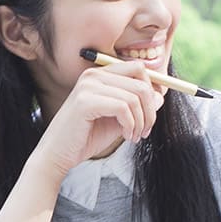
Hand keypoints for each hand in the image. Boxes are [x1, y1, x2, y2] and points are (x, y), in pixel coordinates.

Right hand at [33, 61, 164, 175]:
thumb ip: (138, 105)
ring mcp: (88, 86)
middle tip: (145, 131)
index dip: (152, 92)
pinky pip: (124, 108)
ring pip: (135, 98)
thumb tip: (160, 95)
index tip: (150, 115)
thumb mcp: (121, 118)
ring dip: (141, 122)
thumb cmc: (88, 136)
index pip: (139, 69)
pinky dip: (131, 125)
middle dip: (151, 111)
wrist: (60, 153)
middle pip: (142, 84)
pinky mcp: (85, 101)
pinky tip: (126, 136)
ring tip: (134, 136)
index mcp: (101, 75)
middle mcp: (94, 75)